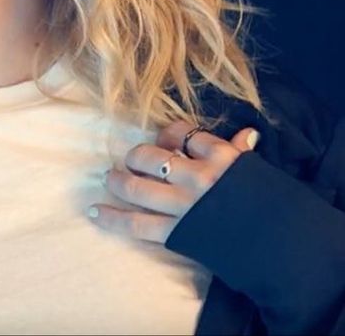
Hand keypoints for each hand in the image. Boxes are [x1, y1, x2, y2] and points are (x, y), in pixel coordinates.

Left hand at [86, 120, 259, 243]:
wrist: (285, 248)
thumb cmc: (271, 206)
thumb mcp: (255, 173)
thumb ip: (241, 152)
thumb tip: (246, 132)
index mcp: (219, 156)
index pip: (181, 133)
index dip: (167, 134)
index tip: (163, 140)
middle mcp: (197, 176)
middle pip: (150, 156)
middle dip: (135, 157)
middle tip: (130, 161)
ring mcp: (185, 204)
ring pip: (138, 187)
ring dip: (118, 181)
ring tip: (110, 177)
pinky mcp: (178, 232)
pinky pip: (137, 224)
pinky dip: (113, 218)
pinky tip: (95, 210)